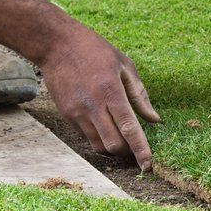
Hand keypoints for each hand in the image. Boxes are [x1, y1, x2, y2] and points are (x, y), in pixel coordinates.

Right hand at [39, 25, 159, 170]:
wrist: (55, 44)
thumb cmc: (94, 51)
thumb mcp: (124, 65)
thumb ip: (140, 95)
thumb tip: (155, 119)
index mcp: (111, 91)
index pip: (129, 128)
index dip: (141, 150)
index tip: (149, 165)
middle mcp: (93, 106)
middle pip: (114, 145)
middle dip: (127, 151)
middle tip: (135, 144)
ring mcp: (77, 113)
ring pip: (99, 146)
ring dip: (113, 147)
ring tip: (120, 135)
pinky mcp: (66, 115)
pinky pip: (86, 137)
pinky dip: (99, 137)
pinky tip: (103, 123)